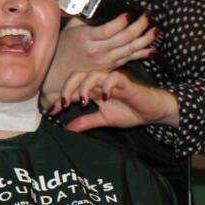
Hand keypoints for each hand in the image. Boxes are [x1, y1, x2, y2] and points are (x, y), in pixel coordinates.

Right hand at [41, 15, 156, 106]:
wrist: (57, 72)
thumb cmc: (64, 46)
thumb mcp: (71, 27)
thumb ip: (85, 14)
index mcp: (86, 38)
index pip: (107, 30)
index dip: (120, 22)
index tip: (129, 13)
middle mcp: (97, 51)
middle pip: (123, 39)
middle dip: (138, 27)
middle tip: (147, 17)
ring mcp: (105, 61)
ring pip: (129, 50)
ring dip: (145, 40)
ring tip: (156, 30)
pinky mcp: (110, 67)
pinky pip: (129, 60)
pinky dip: (142, 54)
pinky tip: (153, 48)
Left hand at [51, 69, 180, 129]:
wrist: (152, 111)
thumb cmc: (131, 111)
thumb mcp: (104, 119)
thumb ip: (87, 122)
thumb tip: (67, 129)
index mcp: (94, 89)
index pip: (72, 87)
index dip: (60, 98)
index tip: (52, 111)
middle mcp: (100, 82)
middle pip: (77, 75)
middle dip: (67, 88)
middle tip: (63, 103)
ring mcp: (113, 80)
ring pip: (93, 74)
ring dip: (84, 86)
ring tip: (83, 101)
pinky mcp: (126, 82)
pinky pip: (113, 77)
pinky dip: (107, 84)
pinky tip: (105, 97)